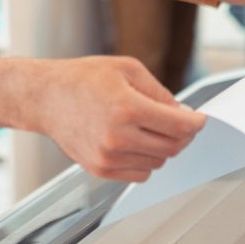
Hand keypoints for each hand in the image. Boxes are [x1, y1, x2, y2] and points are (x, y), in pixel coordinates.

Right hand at [27, 57, 205, 181]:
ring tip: (148, 128)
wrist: (44, 98)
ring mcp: (108, 157)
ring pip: (158, 163)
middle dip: (183, 136)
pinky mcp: (100, 170)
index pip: (179, 126)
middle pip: (172, 148)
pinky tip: (135, 142)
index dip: (196, 123)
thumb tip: (182, 113)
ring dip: (162, 148)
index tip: (200, 120)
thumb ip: (159, 91)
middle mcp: (118, 137)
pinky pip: (140, 175)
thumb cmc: (82, 78)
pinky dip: (145, 161)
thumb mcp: (126, 69)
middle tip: (180, 123)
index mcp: (127, 108)